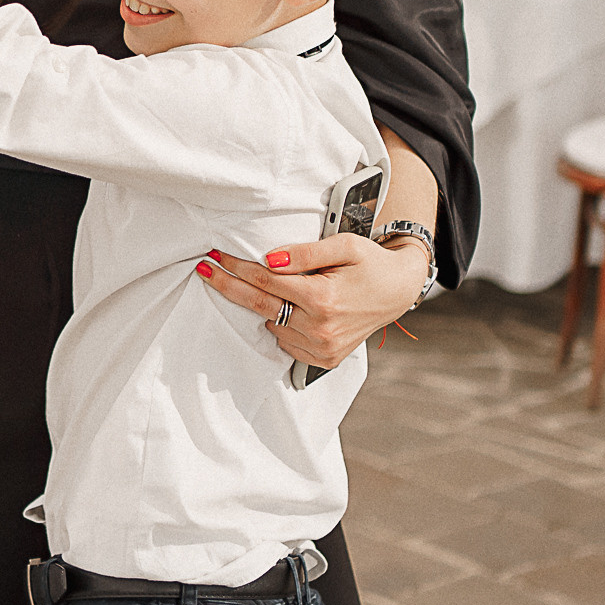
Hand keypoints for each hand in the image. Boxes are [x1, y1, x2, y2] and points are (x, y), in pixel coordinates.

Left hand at [195, 234, 432, 371]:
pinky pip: (286, 342)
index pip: (267, 281)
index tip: (216, 256)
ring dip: (261, 305)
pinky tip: (288, 308)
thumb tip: (268, 259)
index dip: (238, 267)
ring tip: (260, 285)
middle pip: (260, 305)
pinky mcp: (324, 359)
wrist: (399, 291)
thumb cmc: (371, 263)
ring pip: (271, 325)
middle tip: (205, 270)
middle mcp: (320, 327)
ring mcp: (322, 347)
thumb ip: (305, 253)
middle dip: (229, 286)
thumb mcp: (344, 245)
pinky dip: (280, 325)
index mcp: (323, 298)